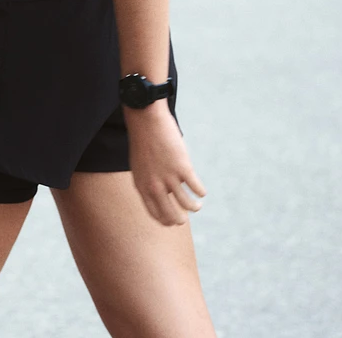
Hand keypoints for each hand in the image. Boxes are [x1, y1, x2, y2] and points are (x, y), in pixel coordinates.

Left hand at [125, 101, 206, 226]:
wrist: (146, 120)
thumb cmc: (143, 140)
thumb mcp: (140, 165)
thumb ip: (148, 181)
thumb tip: (163, 193)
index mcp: (142, 186)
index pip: (155, 214)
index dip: (166, 220)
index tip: (172, 221)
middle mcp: (155, 186)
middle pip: (171, 215)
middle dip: (180, 219)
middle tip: (185, 218)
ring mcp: (169, 178)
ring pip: (187, 205)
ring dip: (195, 207)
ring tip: (198, 205)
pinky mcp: (183, 168)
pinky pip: (196, 188)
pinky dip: (201, 192)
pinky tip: (201, 190)